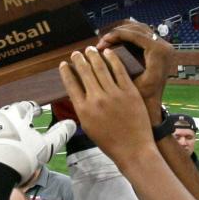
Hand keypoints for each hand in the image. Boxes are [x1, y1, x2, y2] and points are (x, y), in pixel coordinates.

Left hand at [0, 101, 74, 184]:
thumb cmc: (21, 156)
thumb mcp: (45, 147)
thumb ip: (59, 134)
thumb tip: (72, 123)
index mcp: (18, 114)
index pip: (28, 106)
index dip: (34, 109)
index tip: (37, 112)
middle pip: (10, 113)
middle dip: (17, 118)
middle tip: (23, 126)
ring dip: (3, 128)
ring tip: (8, 138)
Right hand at [59, 47, 154, 167]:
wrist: (133, 149)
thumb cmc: (110, 142)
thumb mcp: (88, 127)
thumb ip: (82, 108)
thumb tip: (77, 91)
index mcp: (83, 110)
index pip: (70, 84)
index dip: (66, 71)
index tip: (64, 64)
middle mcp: (96, 99)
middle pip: (84, 72)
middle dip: (79, 59)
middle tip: (77, 53)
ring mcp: (114, 94)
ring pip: (100, 67)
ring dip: (93, 55)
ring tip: (90, 49)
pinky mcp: (129, 91)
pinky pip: (119, 70)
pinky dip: (112, 58)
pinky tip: (108, 52)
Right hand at [96, 21, 175, 123]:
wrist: (152, 104)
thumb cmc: (140, 96)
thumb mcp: (127, 81)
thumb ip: (116, 66)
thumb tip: (98, 51)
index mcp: (158, 52)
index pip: (135, 34)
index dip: (116, 35)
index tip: (102, 41)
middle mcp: (165, 46)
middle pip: (137, 29)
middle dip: (117, 32)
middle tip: (102, 41)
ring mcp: (164, 46)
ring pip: (140, 29)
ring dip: (122, 32)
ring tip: (107, 41)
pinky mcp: (161, 48)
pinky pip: (143, 34)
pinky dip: (129, 35)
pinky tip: (116, 41)